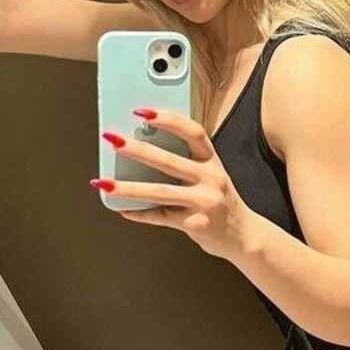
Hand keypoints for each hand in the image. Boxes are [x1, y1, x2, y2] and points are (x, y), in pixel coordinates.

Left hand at [92, 108, 255, 261]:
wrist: (245, 237)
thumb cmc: (221, 203)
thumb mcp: (211, 176)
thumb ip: (187, 164)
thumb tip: (144, 151)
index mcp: (213, 162)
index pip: (193, 132)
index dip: (169, 120)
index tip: (143, 113)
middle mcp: (211, 179)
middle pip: (170, 161)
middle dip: (138, 150)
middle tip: (113, 140)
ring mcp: (203, 203)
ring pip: (160, 192)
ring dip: (128, 187)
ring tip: (104, 182)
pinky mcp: (195, 224)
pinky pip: (160, 217)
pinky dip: (139, 214)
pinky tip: (123, 210)